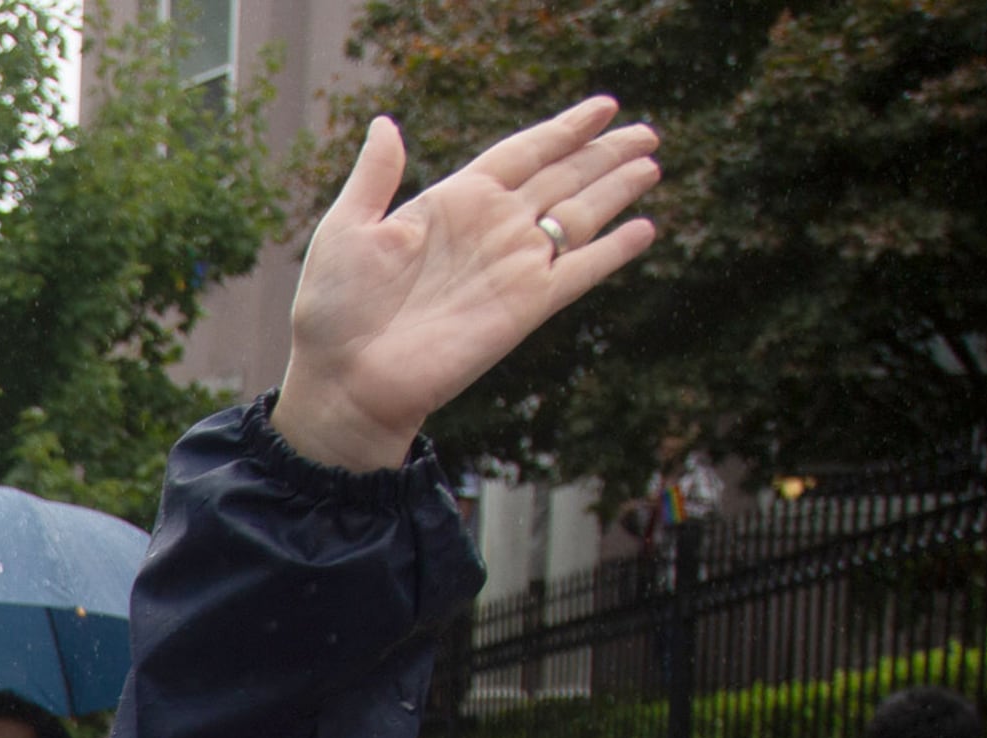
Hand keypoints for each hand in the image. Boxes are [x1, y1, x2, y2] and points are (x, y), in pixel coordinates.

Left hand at [272, 100, 660, 472]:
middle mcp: (491, 230)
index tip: (602, 106)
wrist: (346, 383)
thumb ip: (374, 176)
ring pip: (579, 215)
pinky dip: (614, 250)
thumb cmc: (334, 311)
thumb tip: (387, 122)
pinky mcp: (527, 306)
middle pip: (562, 177)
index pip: (522, 153)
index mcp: (452, 202)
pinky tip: (644, 229)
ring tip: (651, 163)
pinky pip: (582, 270)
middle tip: (646, 132)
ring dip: (616, 189)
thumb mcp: (347, 230)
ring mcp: (512, 267)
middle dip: (603, 153)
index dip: (562, 129)